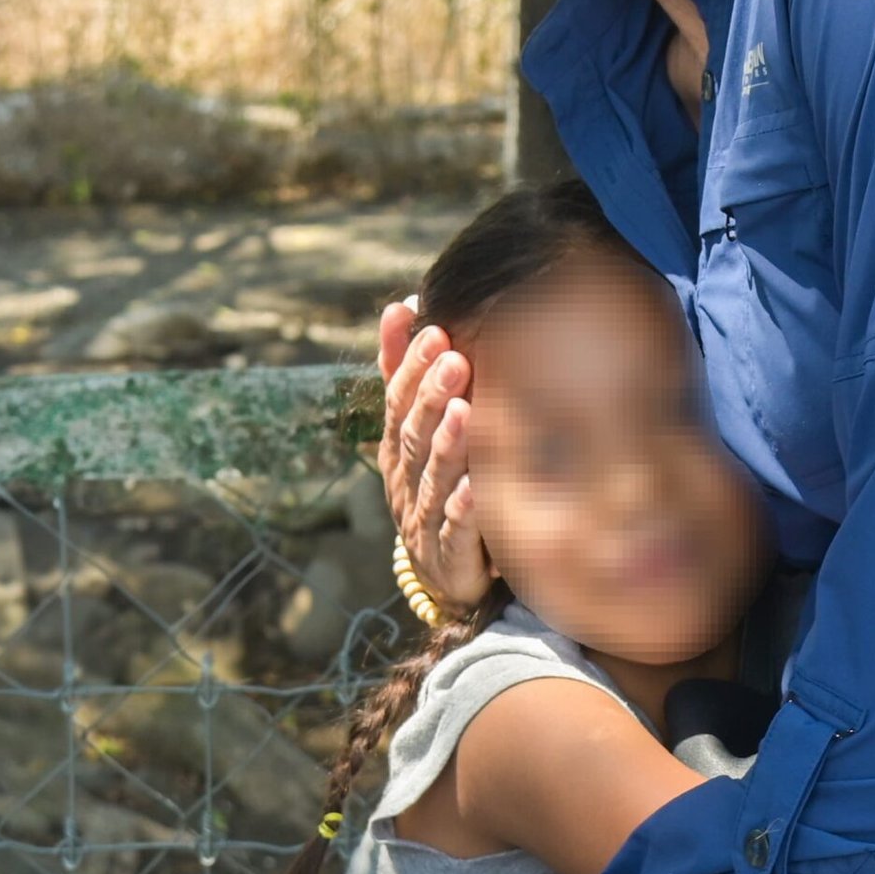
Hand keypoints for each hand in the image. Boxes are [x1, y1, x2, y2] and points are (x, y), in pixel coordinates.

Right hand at [378, 302, 492, 612]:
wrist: (443, 568)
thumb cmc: (436, 482)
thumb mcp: (418, 425)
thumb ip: (406, 371)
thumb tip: (404, 305)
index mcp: (398, 445)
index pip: (398, 400)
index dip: (410, 366)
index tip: (432, 327)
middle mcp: (405, 479)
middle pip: (413, 434)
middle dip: (430, 395)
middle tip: (454, 358)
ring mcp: (423, 518)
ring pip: (432, 478)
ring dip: (448, 445)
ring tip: (464, 412)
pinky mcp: (449, 555)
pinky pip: (455, 532)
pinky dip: (464, 510)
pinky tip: (476, 488)